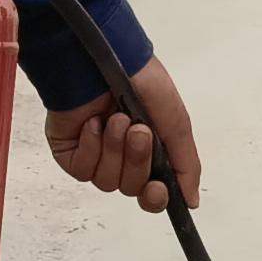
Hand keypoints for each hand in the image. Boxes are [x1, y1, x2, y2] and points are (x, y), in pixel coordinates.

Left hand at [45, 60, 200, 210]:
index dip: (154, 197)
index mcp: (148, 153)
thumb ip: (186, 165)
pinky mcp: (70, 152)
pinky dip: (91, 147)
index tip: (157, 188)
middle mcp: (121, 157)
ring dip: (114, 149)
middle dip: (137, 159)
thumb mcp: (176, 123)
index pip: (151, 194)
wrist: (107, 59)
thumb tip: (191, 200)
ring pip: (107, 180)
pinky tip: (93, 123)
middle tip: (138, 130)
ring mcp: (94, 155)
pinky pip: (83, 169)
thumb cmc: (141, 81)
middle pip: (131, 187)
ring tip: (115, 119)